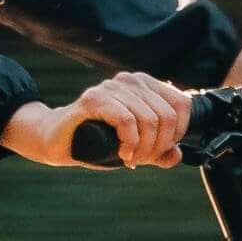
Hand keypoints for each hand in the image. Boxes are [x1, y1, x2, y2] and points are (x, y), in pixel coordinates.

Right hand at [6, 75, 191, 169]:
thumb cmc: (98, 140)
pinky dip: (130, 142)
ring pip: (148, 120)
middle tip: (142, 159)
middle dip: (158, 146)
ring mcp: (111, 87)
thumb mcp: (136, 147)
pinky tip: (123, 152)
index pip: (181, 104)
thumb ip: (159, 151)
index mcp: (145, 85)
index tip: (162, 150)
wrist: (60, 140)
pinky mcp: (94, 98)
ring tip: (131, 158)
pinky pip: (127, 120)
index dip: (178, 132)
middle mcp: (130, 81)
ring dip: (144, 148)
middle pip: (167, 116)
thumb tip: (176, 155)